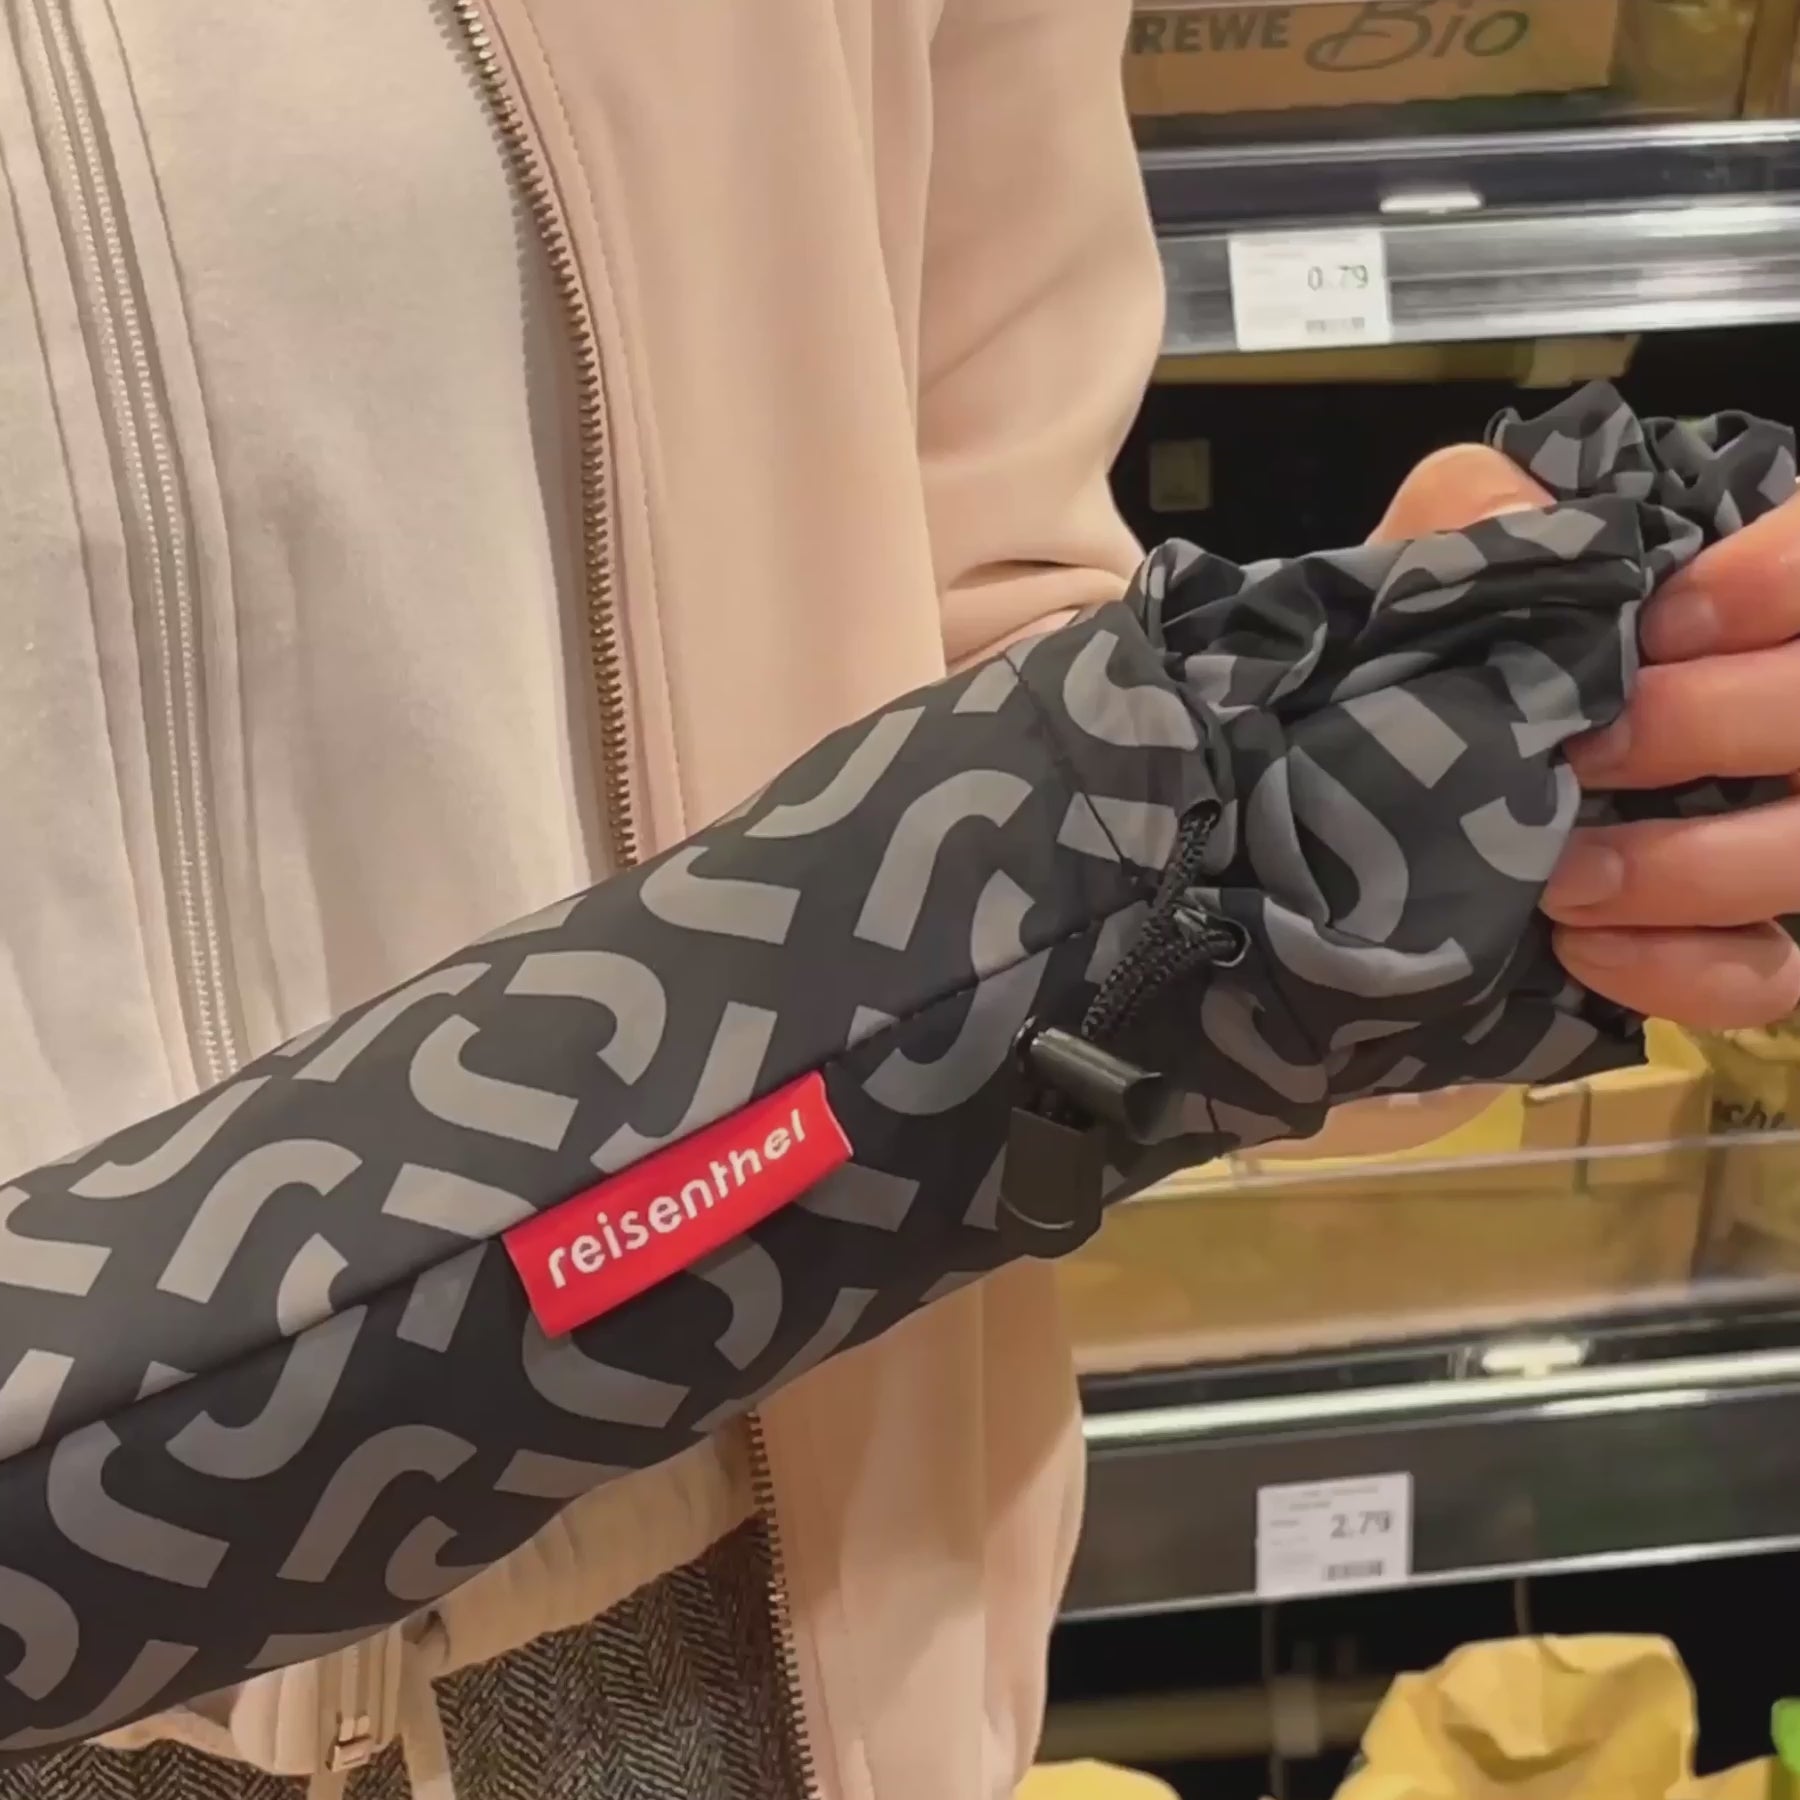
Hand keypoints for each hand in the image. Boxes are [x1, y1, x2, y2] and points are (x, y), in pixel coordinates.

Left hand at [1374, 444, 1799, 1030]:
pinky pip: (1764, 976)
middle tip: (1584, 754)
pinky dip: (1677, 967)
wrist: (1312, 846)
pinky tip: (1577, 945)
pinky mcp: (1717, 949)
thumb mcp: (1405, 581)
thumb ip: (1464, 511)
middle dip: (1712, 723)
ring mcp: (1753, 839)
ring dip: (1688, 865)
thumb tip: (1537, 514)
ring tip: (1559, 875)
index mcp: (1708, 606)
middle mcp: (1757, 717)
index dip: (1770, 584)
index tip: (1652, 626)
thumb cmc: (1387, 683)